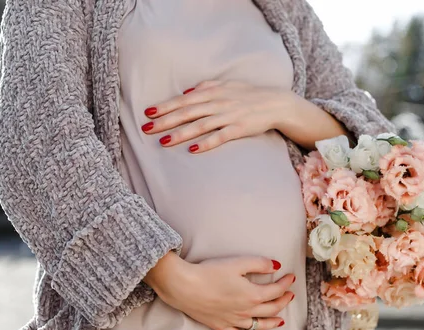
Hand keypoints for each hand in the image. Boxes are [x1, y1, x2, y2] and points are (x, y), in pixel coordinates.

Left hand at [140, 80, 293, 152]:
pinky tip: (193, 150)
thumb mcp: (228, 85)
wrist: (276, 103)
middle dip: (166, 121)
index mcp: (213, 92)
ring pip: (200, 125)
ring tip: (164, 141)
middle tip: (147, 128)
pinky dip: (206, 143)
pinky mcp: (239, 129)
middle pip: (188, 112)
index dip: (166, 106)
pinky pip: (220, 136)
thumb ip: (207, 87)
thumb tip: (187, 92)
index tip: (148, 112)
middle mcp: (219, 103)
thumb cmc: (249, 94)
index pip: (184, 100)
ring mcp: (229, 116)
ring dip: (181, 133)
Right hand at [143, 251, 295, 329]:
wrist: (184, 286)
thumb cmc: (210, 273)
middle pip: (271, 308)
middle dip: (283, 301)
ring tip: (281, 319)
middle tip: (289, 294)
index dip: (286, 283)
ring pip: (260, 325)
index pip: (275, 290)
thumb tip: (276, 266)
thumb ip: (259, 264)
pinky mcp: (221, 326)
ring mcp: (234, 320)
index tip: (291, 277)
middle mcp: (246, 311)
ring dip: (273, 322)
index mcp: (252, 294)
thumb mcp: (238, 263)